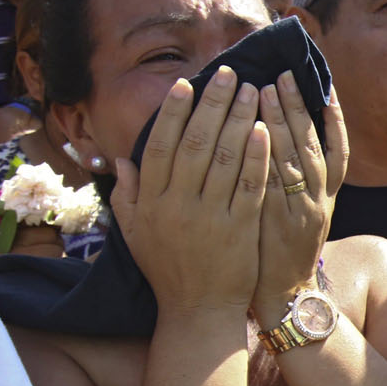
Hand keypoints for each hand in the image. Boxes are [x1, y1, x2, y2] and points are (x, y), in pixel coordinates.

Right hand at [110, 69, 268, 312]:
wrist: (198, 311)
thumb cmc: (167, 270)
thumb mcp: (136, 233)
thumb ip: (128, 195)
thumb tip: (120, 158)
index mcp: (152, 201)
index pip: (161, 146)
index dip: (174, 113)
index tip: (188, 84)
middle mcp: (178, 204)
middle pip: (196, 143)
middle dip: (214, 103)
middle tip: (230, 73)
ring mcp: (210, 216)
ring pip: (226, 158)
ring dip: (240, 119)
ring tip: (253, 91)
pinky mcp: (240, 228)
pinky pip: (250, 185)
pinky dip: (257, 156)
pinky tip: (266, 129)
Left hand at [251, 73, 346, 319]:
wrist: (285, 296)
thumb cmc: (284, 252)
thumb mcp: (300, 213)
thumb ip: (293, 179)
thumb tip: (276, 139)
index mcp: (327, 195)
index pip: (336, 148)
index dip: (331, 117)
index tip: (321, 86)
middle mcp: (320, 198)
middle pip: (313, 144)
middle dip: (298, 106)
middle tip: (282, 74)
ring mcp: (301, 210)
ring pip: (295, 158)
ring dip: (281, 122)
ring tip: (264, 90)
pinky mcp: (280, 222)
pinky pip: (273, 181)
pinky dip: (265, 154)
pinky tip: (252, 131)